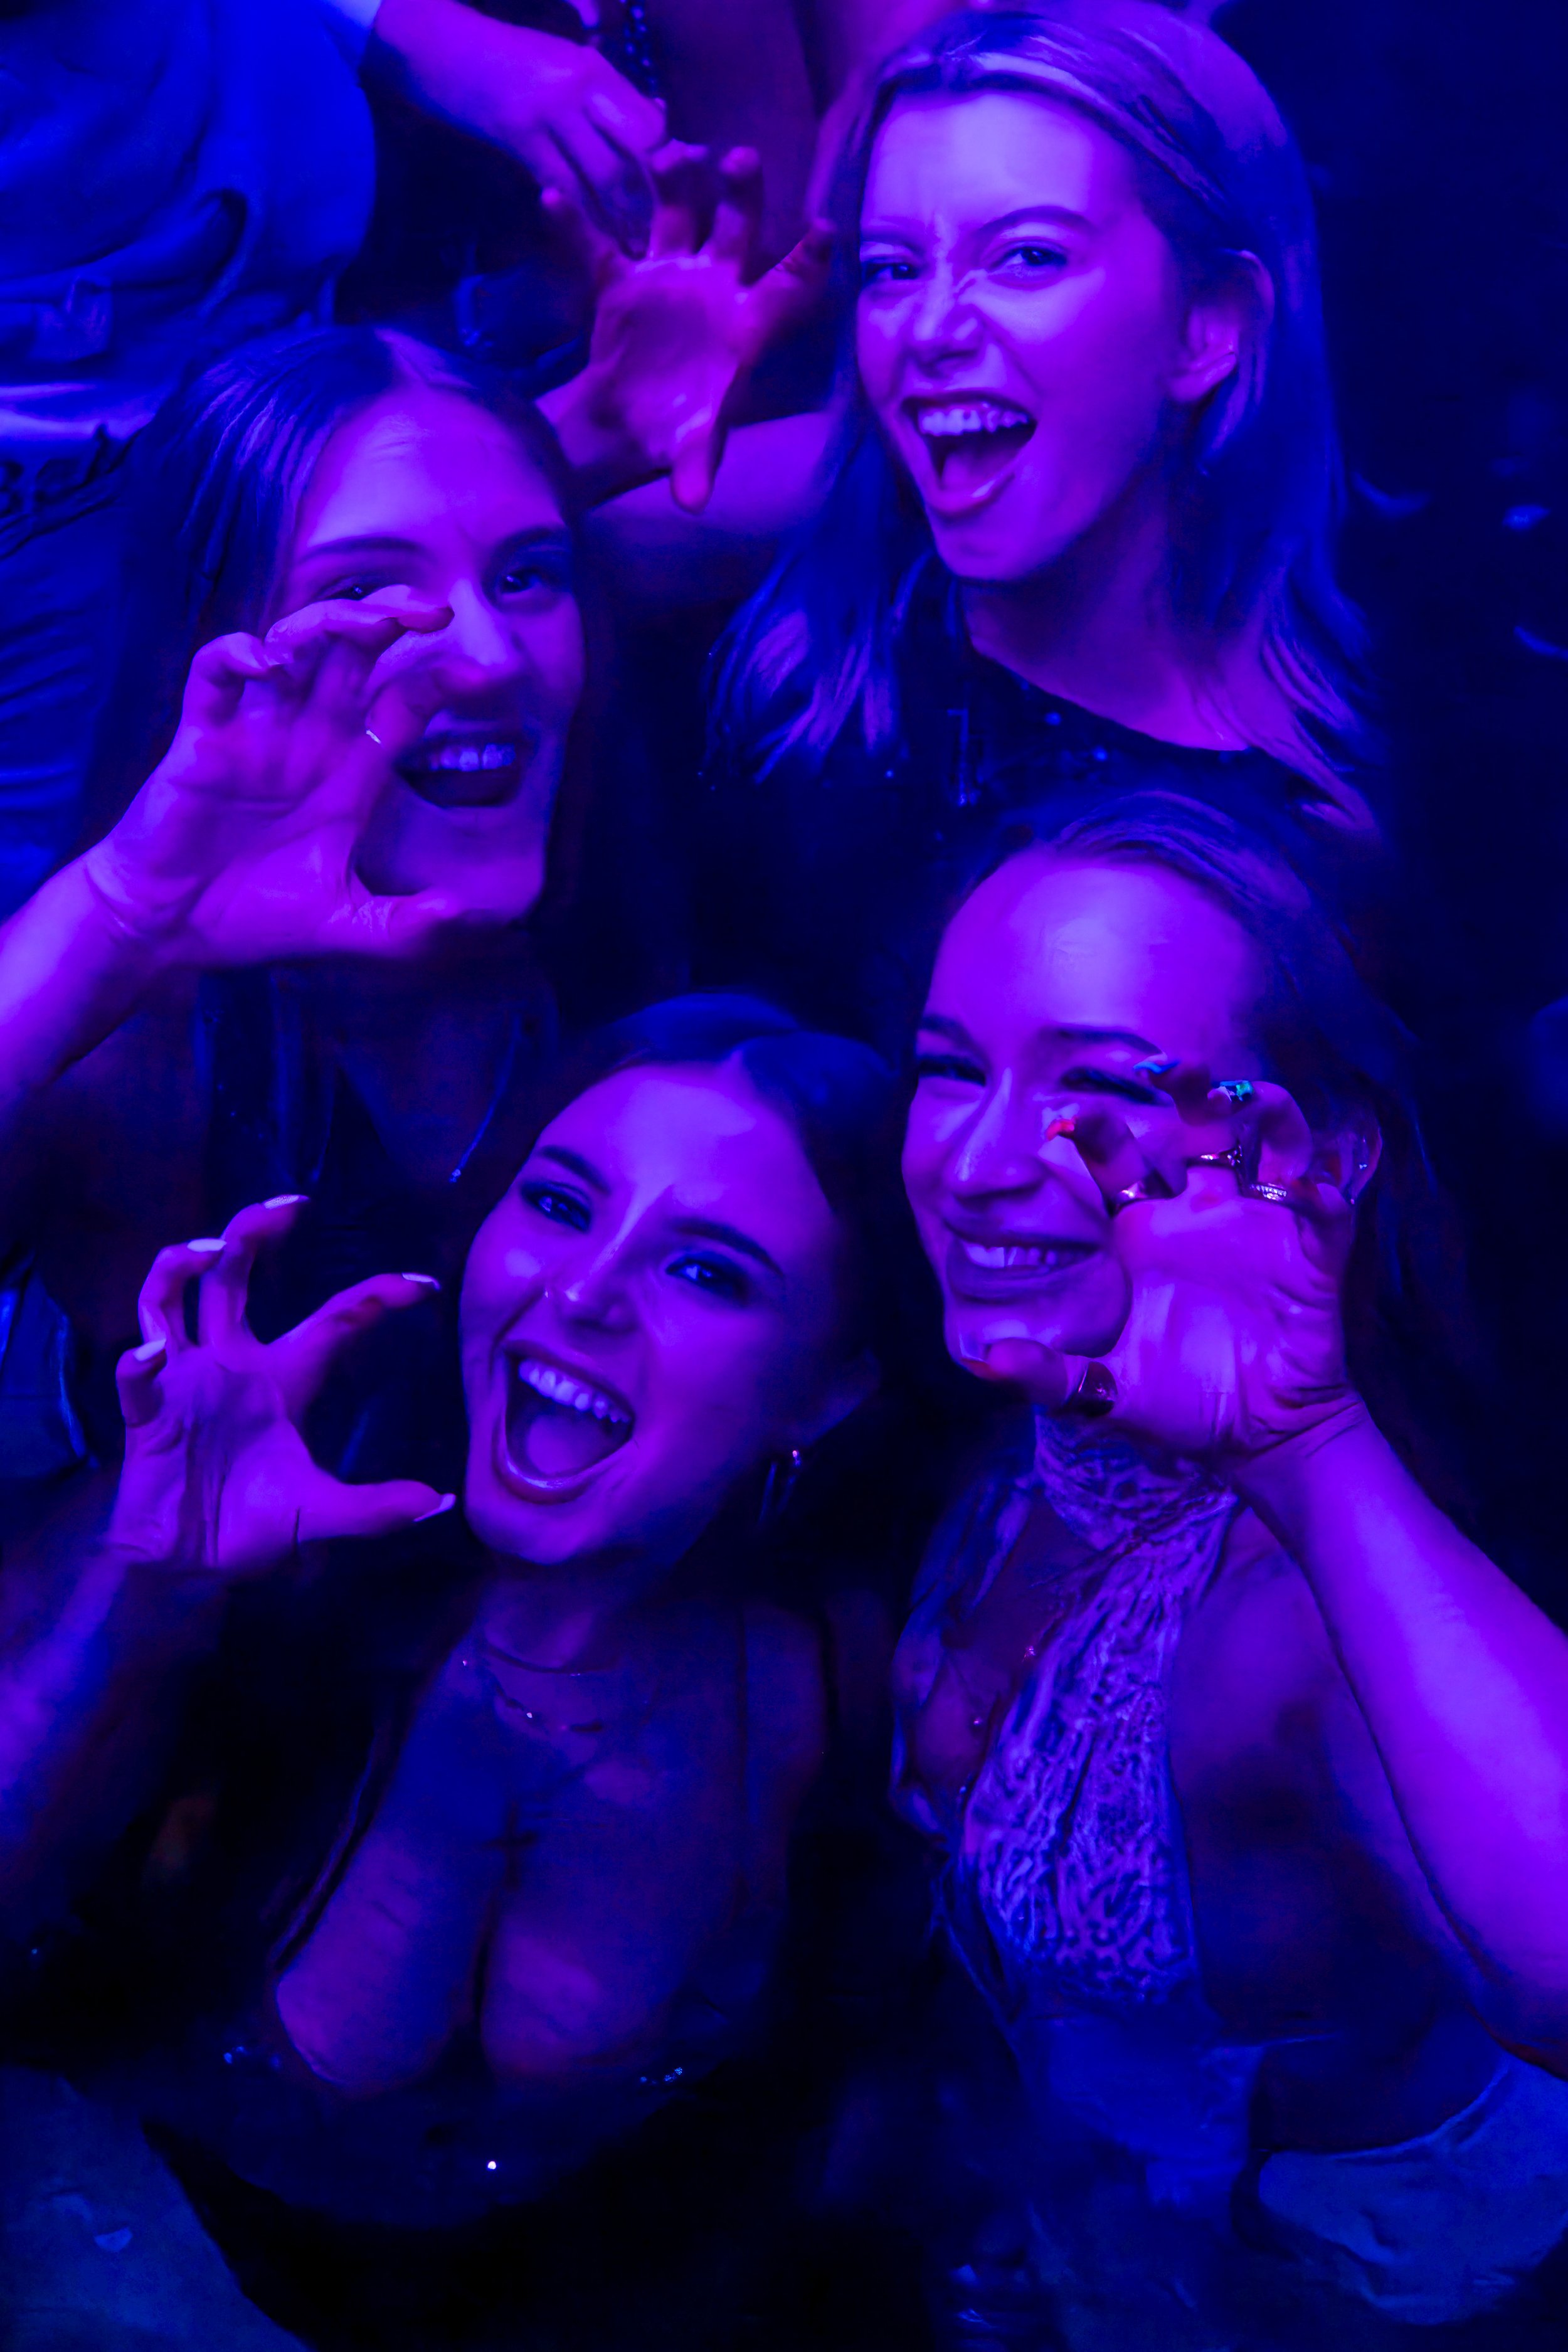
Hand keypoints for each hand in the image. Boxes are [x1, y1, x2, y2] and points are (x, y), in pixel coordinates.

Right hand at [81, 591, 473, 967]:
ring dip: (328, 623)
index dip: (442, 681)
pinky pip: (215, 676)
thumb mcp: (345, 926)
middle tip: (431, 609)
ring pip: (294, 647)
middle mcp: (308, 739)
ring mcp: (255, 733)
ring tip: (368, 623)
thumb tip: (463, 914)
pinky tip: (266, 662)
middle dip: (390, 619)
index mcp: (350, 771)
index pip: (404, 704)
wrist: (172, 932)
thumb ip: (404, 927)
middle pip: (354, 655)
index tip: (483, 675)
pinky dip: (236, 655)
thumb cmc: (254, 919)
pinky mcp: (202, 739)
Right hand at [107, 1198, 454, 1576]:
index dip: (375, 1296)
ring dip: (183, 1266)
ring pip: (169, 1299)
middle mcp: (231, 1362)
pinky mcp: (148, 1415)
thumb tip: (440, 1502)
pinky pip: (136, 1378)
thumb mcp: (322, 1514)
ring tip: (210, 1250)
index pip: (335, 1318)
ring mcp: (183, 1381)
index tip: (424, 1284)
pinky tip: (151, 1353)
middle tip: (289, 1206)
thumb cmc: (254, 1527)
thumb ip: (375, 1509)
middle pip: (234, 1277)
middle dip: (254, 1232)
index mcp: (285, 1376)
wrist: (193, 1567)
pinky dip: (137, 1362)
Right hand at [376, 0, 664, 248]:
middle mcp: (576, 90)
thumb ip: (606, 92)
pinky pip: (564, 186)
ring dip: (618, 217)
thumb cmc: (506, 56)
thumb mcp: (564, 61)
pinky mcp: (519, 141)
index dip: (661, 158)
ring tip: (632, 243)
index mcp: (592, 68)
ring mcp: (547, 116)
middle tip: (652, 228)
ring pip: (600, 177)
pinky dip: (585, 213)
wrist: (439, 48)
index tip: (666, 182)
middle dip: (644, 199)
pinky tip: (599, 230)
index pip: (646, 122)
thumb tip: (655, 118)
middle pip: (629, 154)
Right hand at [545, 143, 832, 509]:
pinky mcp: (622, 280)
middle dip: (742, 193)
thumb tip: (694, 503)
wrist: (628, 424)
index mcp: (747, 323)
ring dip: (675, 183)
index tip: (824, 230)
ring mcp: (669, 275)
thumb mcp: (689, 451)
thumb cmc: (676, 430)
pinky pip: (597, 246)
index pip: (787, 286)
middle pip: (738, 228)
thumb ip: (695, 467)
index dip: (807, 261)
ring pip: (678, 215)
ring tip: (667, 154)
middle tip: (738, 159)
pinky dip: (572, 225)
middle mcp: (715, 285)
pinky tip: (550, 199)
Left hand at [968, 1074, 1363, 1465]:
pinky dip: (1323, 1198)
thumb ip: (1047, 1374)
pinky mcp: (1312, 1258)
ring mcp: (1260, 1228)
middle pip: (1200, 1126)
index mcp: (1145, 1231)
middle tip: (1169, 1066)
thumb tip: (983, 1362)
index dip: (1097, 1130)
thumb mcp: (1103, 1391)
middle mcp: (1202, 1214)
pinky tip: (1310, 1192)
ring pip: (1272, 1144)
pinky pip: (1326, 1215)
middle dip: (1190, 1085)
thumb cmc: (1178, 1402)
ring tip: (1244, 1102)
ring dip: (1267, 1113)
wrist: (1257, 1439)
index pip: (1118, 1161)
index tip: (1066, 1115)